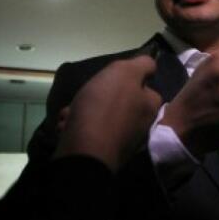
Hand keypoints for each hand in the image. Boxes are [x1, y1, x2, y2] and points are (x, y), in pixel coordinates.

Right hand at [54, 55, 162, 171]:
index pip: (144, 87)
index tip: (110, 78)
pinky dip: (76, 127)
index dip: (127, 80)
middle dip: (98, 96)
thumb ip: (141, 65)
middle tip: (86, 95)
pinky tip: (67, 126)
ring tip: (71, 112)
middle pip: (119, 102)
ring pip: (100, 117)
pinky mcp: (102, 154)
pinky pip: (88, 133)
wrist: (84, 153)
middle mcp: (141, 126)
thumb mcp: (126, 73)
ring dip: (83, 111)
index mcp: (150, 107)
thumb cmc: (105, 107)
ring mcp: (122, 142)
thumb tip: (150, 65)